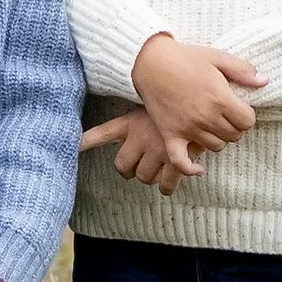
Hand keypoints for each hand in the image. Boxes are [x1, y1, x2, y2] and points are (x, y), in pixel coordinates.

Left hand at [78, 104, 196, 193]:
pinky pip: (166, 185)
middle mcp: (140, 138)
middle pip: (123, 166)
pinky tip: (177, 178)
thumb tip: (142, 102)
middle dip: (131, 170)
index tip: (76, 146)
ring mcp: (156, 151)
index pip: (103, 133)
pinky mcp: (174, 162)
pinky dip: (169, 186)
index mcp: (132, 121)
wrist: (205, 101)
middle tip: (140, 166)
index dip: (88, 141)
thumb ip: (147, 105)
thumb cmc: (182, 95)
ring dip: (152, 177)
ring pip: (145, 177)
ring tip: (162, 168)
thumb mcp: (157, 96)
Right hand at [127, 30, 261, 183]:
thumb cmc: (185, 58)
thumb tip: (264, 82)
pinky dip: (190, 168)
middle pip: (234, 136)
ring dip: (218, 139)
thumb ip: (242, 70)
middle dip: (234, 126)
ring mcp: (188, 128)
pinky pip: (181, 161)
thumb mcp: (217, 57)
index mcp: (220, 98)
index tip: (238, 107)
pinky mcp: (170, 134)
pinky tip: (199, 169)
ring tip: (212, 126)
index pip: (248, 121)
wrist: (150, 61)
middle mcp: (206, 117)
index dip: (246, 115)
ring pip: (215, 147)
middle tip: (226, 115)